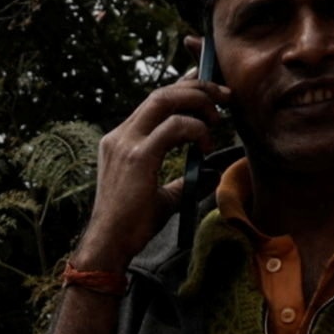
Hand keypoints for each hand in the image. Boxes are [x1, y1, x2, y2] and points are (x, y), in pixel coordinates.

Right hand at [76, 74, 232, 269]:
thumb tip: (211, 175)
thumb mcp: (162, 198)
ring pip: (165, 100)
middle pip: (162, 93)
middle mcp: (121, 135)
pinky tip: (205, 144)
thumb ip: (183, 183)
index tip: (208, 87)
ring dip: (198, 101)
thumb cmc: (131, 227)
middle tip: (225, 95)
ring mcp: (126, 143)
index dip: (183, 88)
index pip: (155, 101)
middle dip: (197, 87)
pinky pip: (173, 127)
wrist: (109, 246)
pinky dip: (195, 129)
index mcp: (122, 140)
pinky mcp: (137, 156)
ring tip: (218, 117)